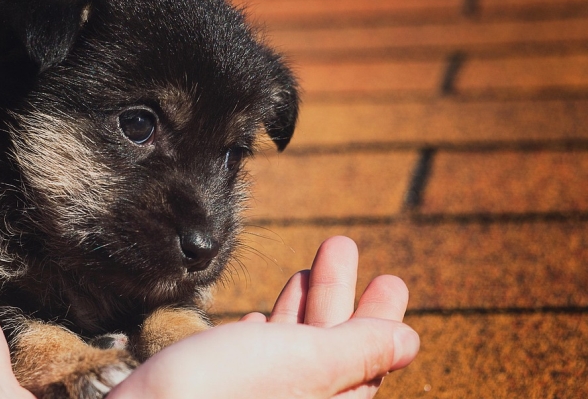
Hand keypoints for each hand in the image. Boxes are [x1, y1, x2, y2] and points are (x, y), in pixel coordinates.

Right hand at [108, 236, 417, 398]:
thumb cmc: (220, 391)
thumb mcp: (305, 362)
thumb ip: (359, 350)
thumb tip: (410, 341)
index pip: (368, 360)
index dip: (380, 317)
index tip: (390, 279)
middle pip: (329, 346)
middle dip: (336, 293)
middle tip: (342, 246)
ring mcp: (257, 396)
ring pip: (291, 347)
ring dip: (302, 303)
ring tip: (308, 265)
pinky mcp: (222, 389)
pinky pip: (257, 359)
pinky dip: (266, 331)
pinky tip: (261, 317)